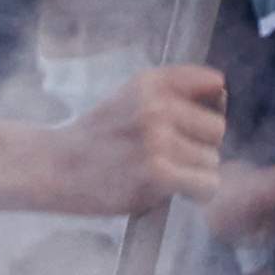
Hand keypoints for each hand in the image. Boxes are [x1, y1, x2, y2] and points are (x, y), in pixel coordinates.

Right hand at [0, 63, 225, 218]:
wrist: (51, 167)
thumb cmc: (94, 140)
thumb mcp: (127, 98)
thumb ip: (171, 94)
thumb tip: (223, 94)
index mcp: (150, 81)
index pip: (214, 84)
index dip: (206, 110)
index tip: (187, 128)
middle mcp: (156, 104)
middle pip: (217, 128)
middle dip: (200, 148)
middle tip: (170, 159)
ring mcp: (156, 137)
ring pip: (212, 160)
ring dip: (194, 174)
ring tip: (162, 177)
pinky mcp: (157, 172)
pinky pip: (206, 184)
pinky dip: (195, 193)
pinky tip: (173, 192)